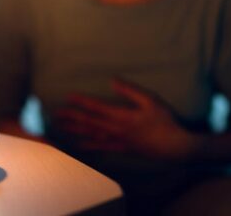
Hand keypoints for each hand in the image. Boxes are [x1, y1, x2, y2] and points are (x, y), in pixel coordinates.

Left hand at [55, 79, 196, 160]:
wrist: (174, 145)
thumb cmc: (164, 121)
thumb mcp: (151, 101)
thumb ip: (130, 91)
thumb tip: (113, 81)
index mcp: (122, 115)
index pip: (97, 107)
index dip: (81, 101)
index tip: (68, 96)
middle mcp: (116, 129)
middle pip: (89, 122)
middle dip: (72, 117)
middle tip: (56, 114)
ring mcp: (118, 140)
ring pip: (91, 135)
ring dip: (75, 130)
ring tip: (61, 127)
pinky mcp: (122, 149)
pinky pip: (101, 148)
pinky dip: (88, 146)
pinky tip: (77, 145)